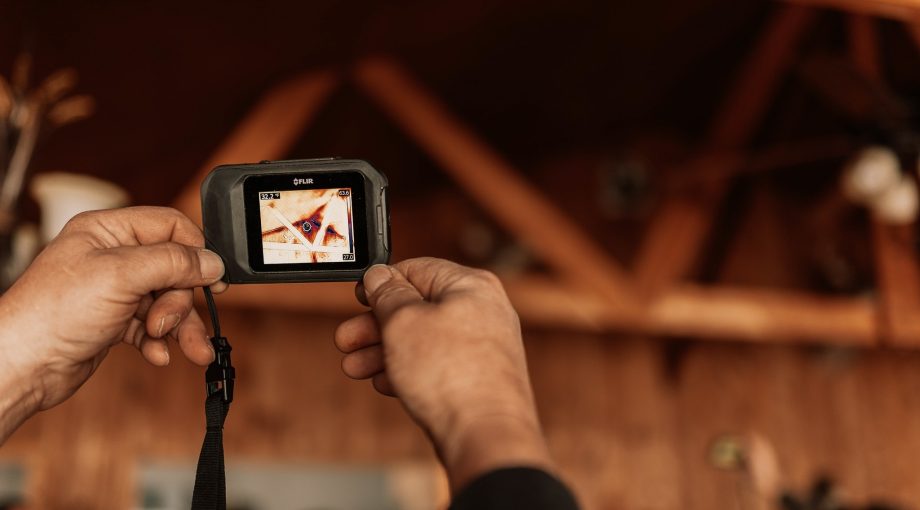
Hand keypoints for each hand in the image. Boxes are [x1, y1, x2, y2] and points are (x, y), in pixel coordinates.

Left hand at [0, 206, 225, 440]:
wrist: (23, 366)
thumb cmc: (53, 314)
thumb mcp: (122, 275)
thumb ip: (174, 263)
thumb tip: (213, 261)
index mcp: (108, 230)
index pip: (171, 226)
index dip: (195, 251)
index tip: (211, 279)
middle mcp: (112, 257)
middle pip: (174, 269)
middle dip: (180, 301)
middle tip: (168, 322)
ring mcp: (113, 290)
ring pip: (166, 302)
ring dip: (178, 327)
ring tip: (188, 349)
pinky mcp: (113, 321)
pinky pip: (152, 327)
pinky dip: (159, 341)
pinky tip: (156, 354)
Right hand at [334, 257, 551, 490]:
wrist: (486, 435)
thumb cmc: (451, 373)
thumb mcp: (403, 322)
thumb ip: (387, 294)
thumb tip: (379, 275)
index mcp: (471, 285)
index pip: (417, 269)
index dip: (382, 283)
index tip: (358, 297)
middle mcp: (482, 311)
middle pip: (418, 308)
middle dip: (375, 325)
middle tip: (346, 339)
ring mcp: (483, 347)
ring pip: (423, 340)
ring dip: (384, 352)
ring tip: (354, 368)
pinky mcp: (478, 378)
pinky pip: (436, 365)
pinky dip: (408, 370)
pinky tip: (385, 383)